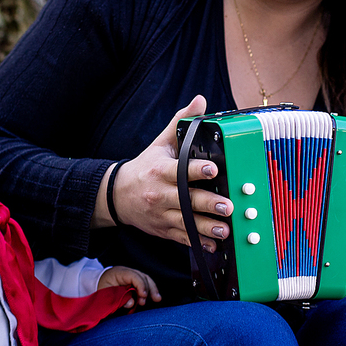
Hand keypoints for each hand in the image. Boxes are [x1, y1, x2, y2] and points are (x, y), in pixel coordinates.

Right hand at [94, 95, 233, 251]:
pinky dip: (197, 242)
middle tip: (228, 206)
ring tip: (224, 229)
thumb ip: (180, 123)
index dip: (197, 170)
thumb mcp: (160, 144)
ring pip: (186, 222)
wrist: (117, 195)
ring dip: (206, 227)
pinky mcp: (163, 229)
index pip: (180, 170)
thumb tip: (200, 101)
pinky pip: (181, 238)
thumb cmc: (145, 167)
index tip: (213, 169)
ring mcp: (161, 214)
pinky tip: (212, 245)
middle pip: (186, 199)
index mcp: (160, 171)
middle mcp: (160, 194)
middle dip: (208, 204)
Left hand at [98, 265, 161, 307]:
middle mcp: (127, 272)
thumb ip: (118, 299)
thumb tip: (132, 303)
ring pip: (146, 279)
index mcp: (118, 272)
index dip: (140, 285)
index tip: (143, 295)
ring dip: (152, 289)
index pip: (133, 276)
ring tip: (157, 299)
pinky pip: (145, 283)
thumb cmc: (102, 289)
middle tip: (144, 301)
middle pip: (142, 277)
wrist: (99, 282)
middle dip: (147, 289)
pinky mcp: (135, 280)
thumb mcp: (106, 295)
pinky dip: (151, 290)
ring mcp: (132, 275)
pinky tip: (156, 297)